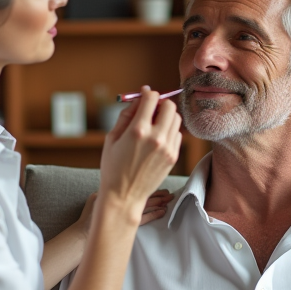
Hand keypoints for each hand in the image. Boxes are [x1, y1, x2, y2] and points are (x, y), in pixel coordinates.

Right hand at [70, 190, 172, 239]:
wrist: (83, 234)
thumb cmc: (88, 217)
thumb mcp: (95, 198)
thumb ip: (106, 190)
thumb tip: (114, 184)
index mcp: (115, 192)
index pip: (135, 184)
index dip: (148, 183)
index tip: (157, 181)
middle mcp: (121, 200)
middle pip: (143, 194)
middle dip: (157, 193)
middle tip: (169, 192)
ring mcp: (125, 212)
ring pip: (146, 205)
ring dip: (158, 202)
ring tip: (169, 200)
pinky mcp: (128, 224)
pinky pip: (145, 218)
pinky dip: (155, 214)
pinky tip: (163, 211)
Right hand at [98, 87, 181, 218]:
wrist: (124, 196)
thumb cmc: (113, 167)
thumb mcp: (112, 138)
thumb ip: (125, 115)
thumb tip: (138, 99)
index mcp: (137, 130)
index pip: (152, 98)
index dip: (147, 93)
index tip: (144, 95)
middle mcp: (156, 138)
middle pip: (169, 106)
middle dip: (160, 103)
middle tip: (151, 109)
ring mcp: (167, 148)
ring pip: (176, 119)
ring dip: (166, 116)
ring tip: (154, 124)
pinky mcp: (173, 157)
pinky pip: (178, 135)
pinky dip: (170, 131)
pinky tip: (158, 139)